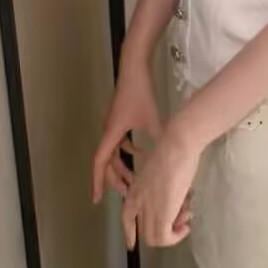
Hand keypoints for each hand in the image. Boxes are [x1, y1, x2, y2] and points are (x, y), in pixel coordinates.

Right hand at [91, 61, 161, 202]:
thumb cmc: (140, 92)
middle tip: (127, 195)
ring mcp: (113, 124)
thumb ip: (159, 139)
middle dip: (116, 179)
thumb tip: (172, 158)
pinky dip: (129, 150)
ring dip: (124, 165)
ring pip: (114, 152)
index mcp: (111, 133)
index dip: (98, 182)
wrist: (134, 67)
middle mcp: (108, 131)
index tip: (96, 200)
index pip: (100, 163)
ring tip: (135, 179)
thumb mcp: (153, 119)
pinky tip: (143, 153)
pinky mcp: (120, 118)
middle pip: (107, 161)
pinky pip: (121, 141)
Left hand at [121, 125, 200, 249]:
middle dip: (165, 228)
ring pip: (154, 238)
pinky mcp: (160, 216)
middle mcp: (136, 202)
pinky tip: (186, 226)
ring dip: (173, 233)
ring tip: (187, 217)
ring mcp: (147, 210)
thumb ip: (161, 189)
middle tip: (183, 216)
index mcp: (134, 190)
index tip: (131, 245)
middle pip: (144, 231)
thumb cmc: (172, 151)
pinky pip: (165, 238)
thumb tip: (177, 203)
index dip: (129, 234)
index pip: (126, 219)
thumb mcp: (160, 173)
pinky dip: (176, 237)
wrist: (177, 145)